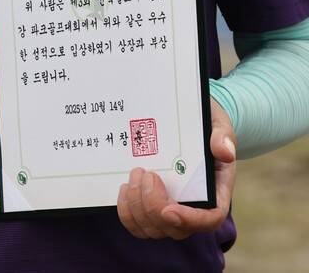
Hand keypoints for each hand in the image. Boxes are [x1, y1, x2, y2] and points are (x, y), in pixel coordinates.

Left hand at [117, 99, 236, 239]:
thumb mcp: (218, 124)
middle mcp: (195, 206)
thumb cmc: (206, 125)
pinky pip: (139, 224)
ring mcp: (172, 208)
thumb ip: (222, 136)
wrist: (189, 120)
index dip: (189, 220)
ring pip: (154, 228)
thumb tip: (225, 152)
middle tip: (145, 173)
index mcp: (216, 190)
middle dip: (154, 206)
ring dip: (138, 207)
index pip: (210, 219)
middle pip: (176, 228)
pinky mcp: (152, 205)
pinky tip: (124, 188)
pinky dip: (127, 212)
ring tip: (135, 174)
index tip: (168, 209)